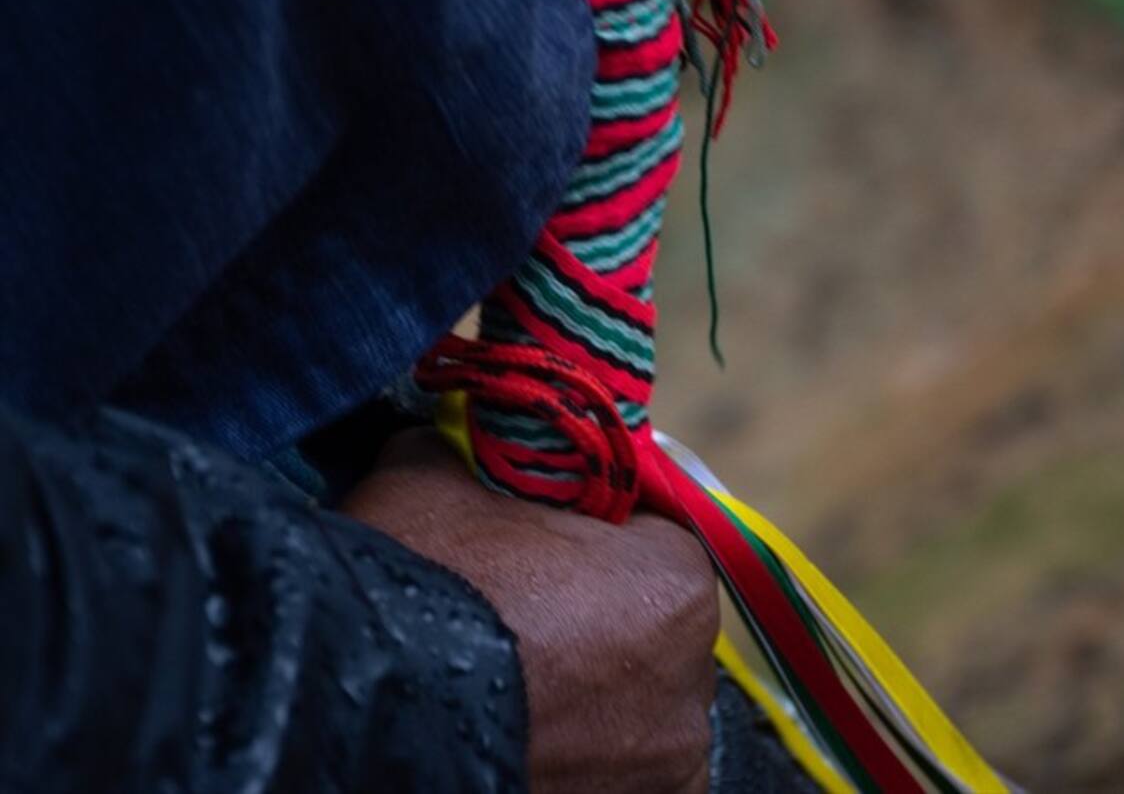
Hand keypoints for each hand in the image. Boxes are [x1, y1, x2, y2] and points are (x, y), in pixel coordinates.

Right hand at [344, 428, 717, 793]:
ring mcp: (660, 768)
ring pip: (628, 702)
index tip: (539, 537)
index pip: (653, 534)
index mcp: (675, 583)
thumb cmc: (414, 580)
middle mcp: (691, 684)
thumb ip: (475, 452)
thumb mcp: (433, 474)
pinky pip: (611, 765)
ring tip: (505, 676)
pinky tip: (518, 726)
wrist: (349, 705)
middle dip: (594, 611)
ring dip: (586, 687)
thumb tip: (461, 446)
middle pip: (646, 623)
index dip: (593, 528)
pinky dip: (578, 748)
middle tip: (513, 607)